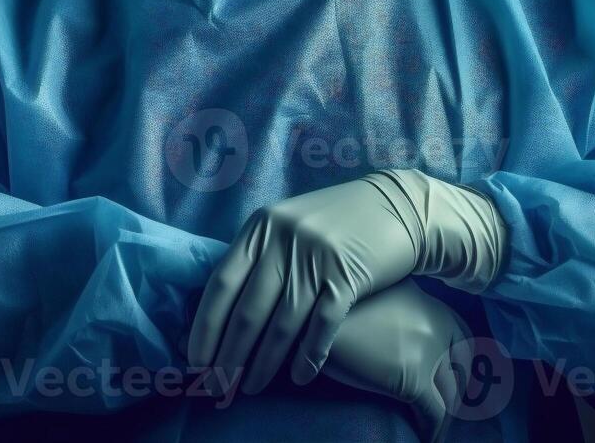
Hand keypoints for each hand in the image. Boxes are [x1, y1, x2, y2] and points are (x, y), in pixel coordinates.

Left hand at [188, 176, 420, 392]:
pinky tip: (300, 377)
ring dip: (264, 364)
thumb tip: (221, 302)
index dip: (205, 326)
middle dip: (229, 355)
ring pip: (280, 325)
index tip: (196, 359)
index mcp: (260, 226)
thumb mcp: (289, 224)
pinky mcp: (347, 276)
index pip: (221, 284)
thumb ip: (258, 254)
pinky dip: (308, 357)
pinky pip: (320, 327)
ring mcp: (314, 257)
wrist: (398, 207)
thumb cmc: (337, 221)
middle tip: (219, 386)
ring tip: (252, 387)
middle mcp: (282, 239)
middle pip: (247, 311)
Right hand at [322, 278, 473, 442]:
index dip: (462, 363)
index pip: (465, 337)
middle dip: (456, 393)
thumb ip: (402, 311)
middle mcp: (437, 324)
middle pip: (462, 369)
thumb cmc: (336, 307)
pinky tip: (424, 440)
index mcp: (431, 303)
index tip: (455, 380)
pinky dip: (432, 432)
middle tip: (444, 411)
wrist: (314, 317)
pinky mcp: (413, 378)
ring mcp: (428, 351)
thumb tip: (406, 341)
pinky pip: (434, 414)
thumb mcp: (378, 295)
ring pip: (450, 396)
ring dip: (444, 418)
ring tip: (432, 430)